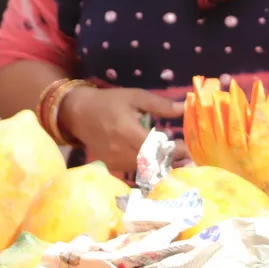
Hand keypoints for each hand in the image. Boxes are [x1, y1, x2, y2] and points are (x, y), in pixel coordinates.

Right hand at [60, 87, 186, 172]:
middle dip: (173, 159)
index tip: (191, 148)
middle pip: (153, 162)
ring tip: (176, 156)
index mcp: (127, 132)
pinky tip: (158, 159)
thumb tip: (185, 107)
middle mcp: (120, 150)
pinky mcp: (111, 166)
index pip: (157, 148)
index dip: (176, 151)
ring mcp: (114, 161)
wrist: (78, 113)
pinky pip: (135, 170)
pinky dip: (148, 167)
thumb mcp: (135, 97)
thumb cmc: (109, 102)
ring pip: (145, 169)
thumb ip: (160, 105)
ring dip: (162, 164)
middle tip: (188, 154)